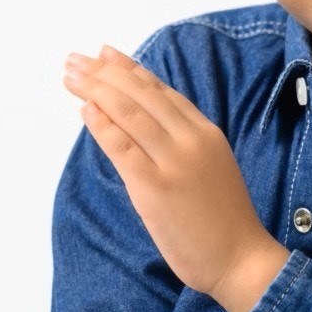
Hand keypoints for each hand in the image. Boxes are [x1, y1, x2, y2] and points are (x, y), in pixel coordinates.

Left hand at [63, 45, 288, 311]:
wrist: (240, 258)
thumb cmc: (223, 220)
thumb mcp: (210, 166)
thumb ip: (181, 143)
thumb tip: (143, 125)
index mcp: (205, 132)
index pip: (160, 90)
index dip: (129, 69)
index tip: (104, 54)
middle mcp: (191, 139)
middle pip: (140, 94)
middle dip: (104, 72)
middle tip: (76, 59)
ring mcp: (173, 162)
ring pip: (129, 113)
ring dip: (95, 89)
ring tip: (71, 76)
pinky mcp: (155, 188)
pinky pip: (122, 148)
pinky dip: (102, 125)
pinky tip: (84, 109)